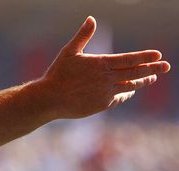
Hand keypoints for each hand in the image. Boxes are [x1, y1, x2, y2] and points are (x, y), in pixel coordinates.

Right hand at [40, 16, 170, 118]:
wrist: (50, 98)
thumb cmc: (58, 73)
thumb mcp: (69, 51)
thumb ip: (83, 35)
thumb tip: (91, 18)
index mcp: (101, 63)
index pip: (129, 59)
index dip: (145, 56)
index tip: (158, 55)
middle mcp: (107, 78)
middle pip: (135, 73)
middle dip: (153, 69)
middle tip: (166, 66)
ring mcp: (106, 93)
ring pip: (130, 86)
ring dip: (142, 82)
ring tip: (152, 78)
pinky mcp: (102, 105)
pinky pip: (119, 98)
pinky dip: (126, 94)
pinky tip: (130, 91)